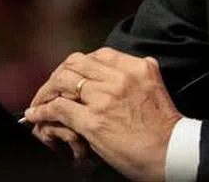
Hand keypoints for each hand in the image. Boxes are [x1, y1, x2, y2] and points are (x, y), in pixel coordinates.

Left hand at [24, 47, 181, 181]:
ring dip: (46, 92)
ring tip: (39, 102)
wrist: (172, 152)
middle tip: (50, 88)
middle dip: (58, 75)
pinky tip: (36, 115)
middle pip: (76, 64)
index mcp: (137, 67)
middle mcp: (120, 77)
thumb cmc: (164, 127)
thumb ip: (142, 74)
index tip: (70, 76)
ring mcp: (105, 98)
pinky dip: (43, 111)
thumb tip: (135, 66)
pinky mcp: (94, 120)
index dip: (78, 65)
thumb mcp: (156, 88)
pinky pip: (59, 108)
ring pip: (63, 82)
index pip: (98, 55)